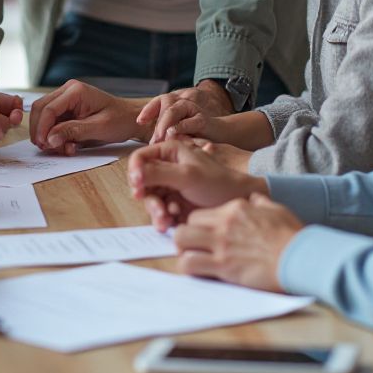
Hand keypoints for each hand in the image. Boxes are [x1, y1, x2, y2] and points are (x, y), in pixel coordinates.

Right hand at [29, 80, 147, 152]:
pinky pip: (52, 123)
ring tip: (64, 148)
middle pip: (40, 109)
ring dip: (48, 135)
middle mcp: (67, 91)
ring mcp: (65, 99)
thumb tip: (49, 139)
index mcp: (75, 91)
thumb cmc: (119, 120)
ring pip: (43, 117)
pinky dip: (55, 136)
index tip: (44, 145)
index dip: (42, 128)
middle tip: (48, 149)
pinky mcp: (66, 110)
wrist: (130, 119)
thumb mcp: (98, 128)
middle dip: (41, 131)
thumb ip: (73, 131)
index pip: (49, 108)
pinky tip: (68, 145)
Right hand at [127, 139, 265, 229]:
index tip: (138, 188)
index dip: (134, 172)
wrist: (238, 201)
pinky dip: (164, 217)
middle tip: (158, 210)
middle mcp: (166, 167)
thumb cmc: (217, 182)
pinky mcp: (174, 202)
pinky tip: (173, 221)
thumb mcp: (187, 175)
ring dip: (156, 210)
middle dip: (148, 197)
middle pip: (142, 181)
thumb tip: (134, 174)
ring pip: (150, 198)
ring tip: (166, 221)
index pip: (140, 158)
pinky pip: (160, 210)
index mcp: (169, 151)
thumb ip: (158, 173)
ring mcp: (170, 185)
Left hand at [138, 81, 232, 143]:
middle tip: (152, 140)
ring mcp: (193, 109)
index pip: (158, 101)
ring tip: (159, 138)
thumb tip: (150, 143)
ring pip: (174, 110)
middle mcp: (183, 103)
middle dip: (156, 123)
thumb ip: (166, 133)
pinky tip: (174, 135)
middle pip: (165, 105)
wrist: (221, 134)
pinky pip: (190, 121)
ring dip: (164, 124)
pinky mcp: (203, 119)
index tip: (140, 121)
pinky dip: (181, 127)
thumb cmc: (197, 134)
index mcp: (175, 104)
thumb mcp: (178, 132)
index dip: (148, 110)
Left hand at [173, 194, 302, 291]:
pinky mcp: (223, 266)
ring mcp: (221, 244)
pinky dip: (189, 268)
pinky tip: (198, 272)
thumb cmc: (292, 235)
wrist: (301, 257)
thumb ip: (260, 203)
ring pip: (181, 240)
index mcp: (235, 209)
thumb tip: (255, 199)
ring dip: (183, 251)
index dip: (198, 226)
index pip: (201, 213)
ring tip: (192, 260)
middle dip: (185, 236)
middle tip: (192, 249)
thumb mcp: (276, 210)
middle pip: (185, 224)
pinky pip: (190, 264)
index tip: (203, 237)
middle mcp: (224, 223)